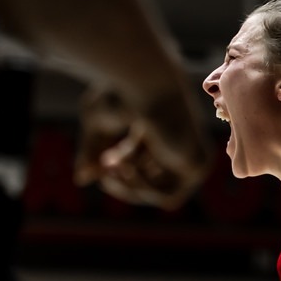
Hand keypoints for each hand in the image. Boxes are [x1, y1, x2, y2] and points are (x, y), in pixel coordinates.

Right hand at [74, 86, 209, 209]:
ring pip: (162, 193)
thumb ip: (92, 152)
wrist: (147, 83)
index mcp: (163, 127)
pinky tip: (131, 168)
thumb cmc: (121, 93)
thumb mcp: (97, 124)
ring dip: (131, 186)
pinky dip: (146, 189)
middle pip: (152, 179)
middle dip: (124, 180)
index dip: (120, 169)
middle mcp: (181, 143)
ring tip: (115, 166)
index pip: (142, 161)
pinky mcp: (198, 165)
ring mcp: (193, 155)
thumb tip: (82, 180)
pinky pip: (171, 198)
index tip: (101, 164)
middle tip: (105, 167)